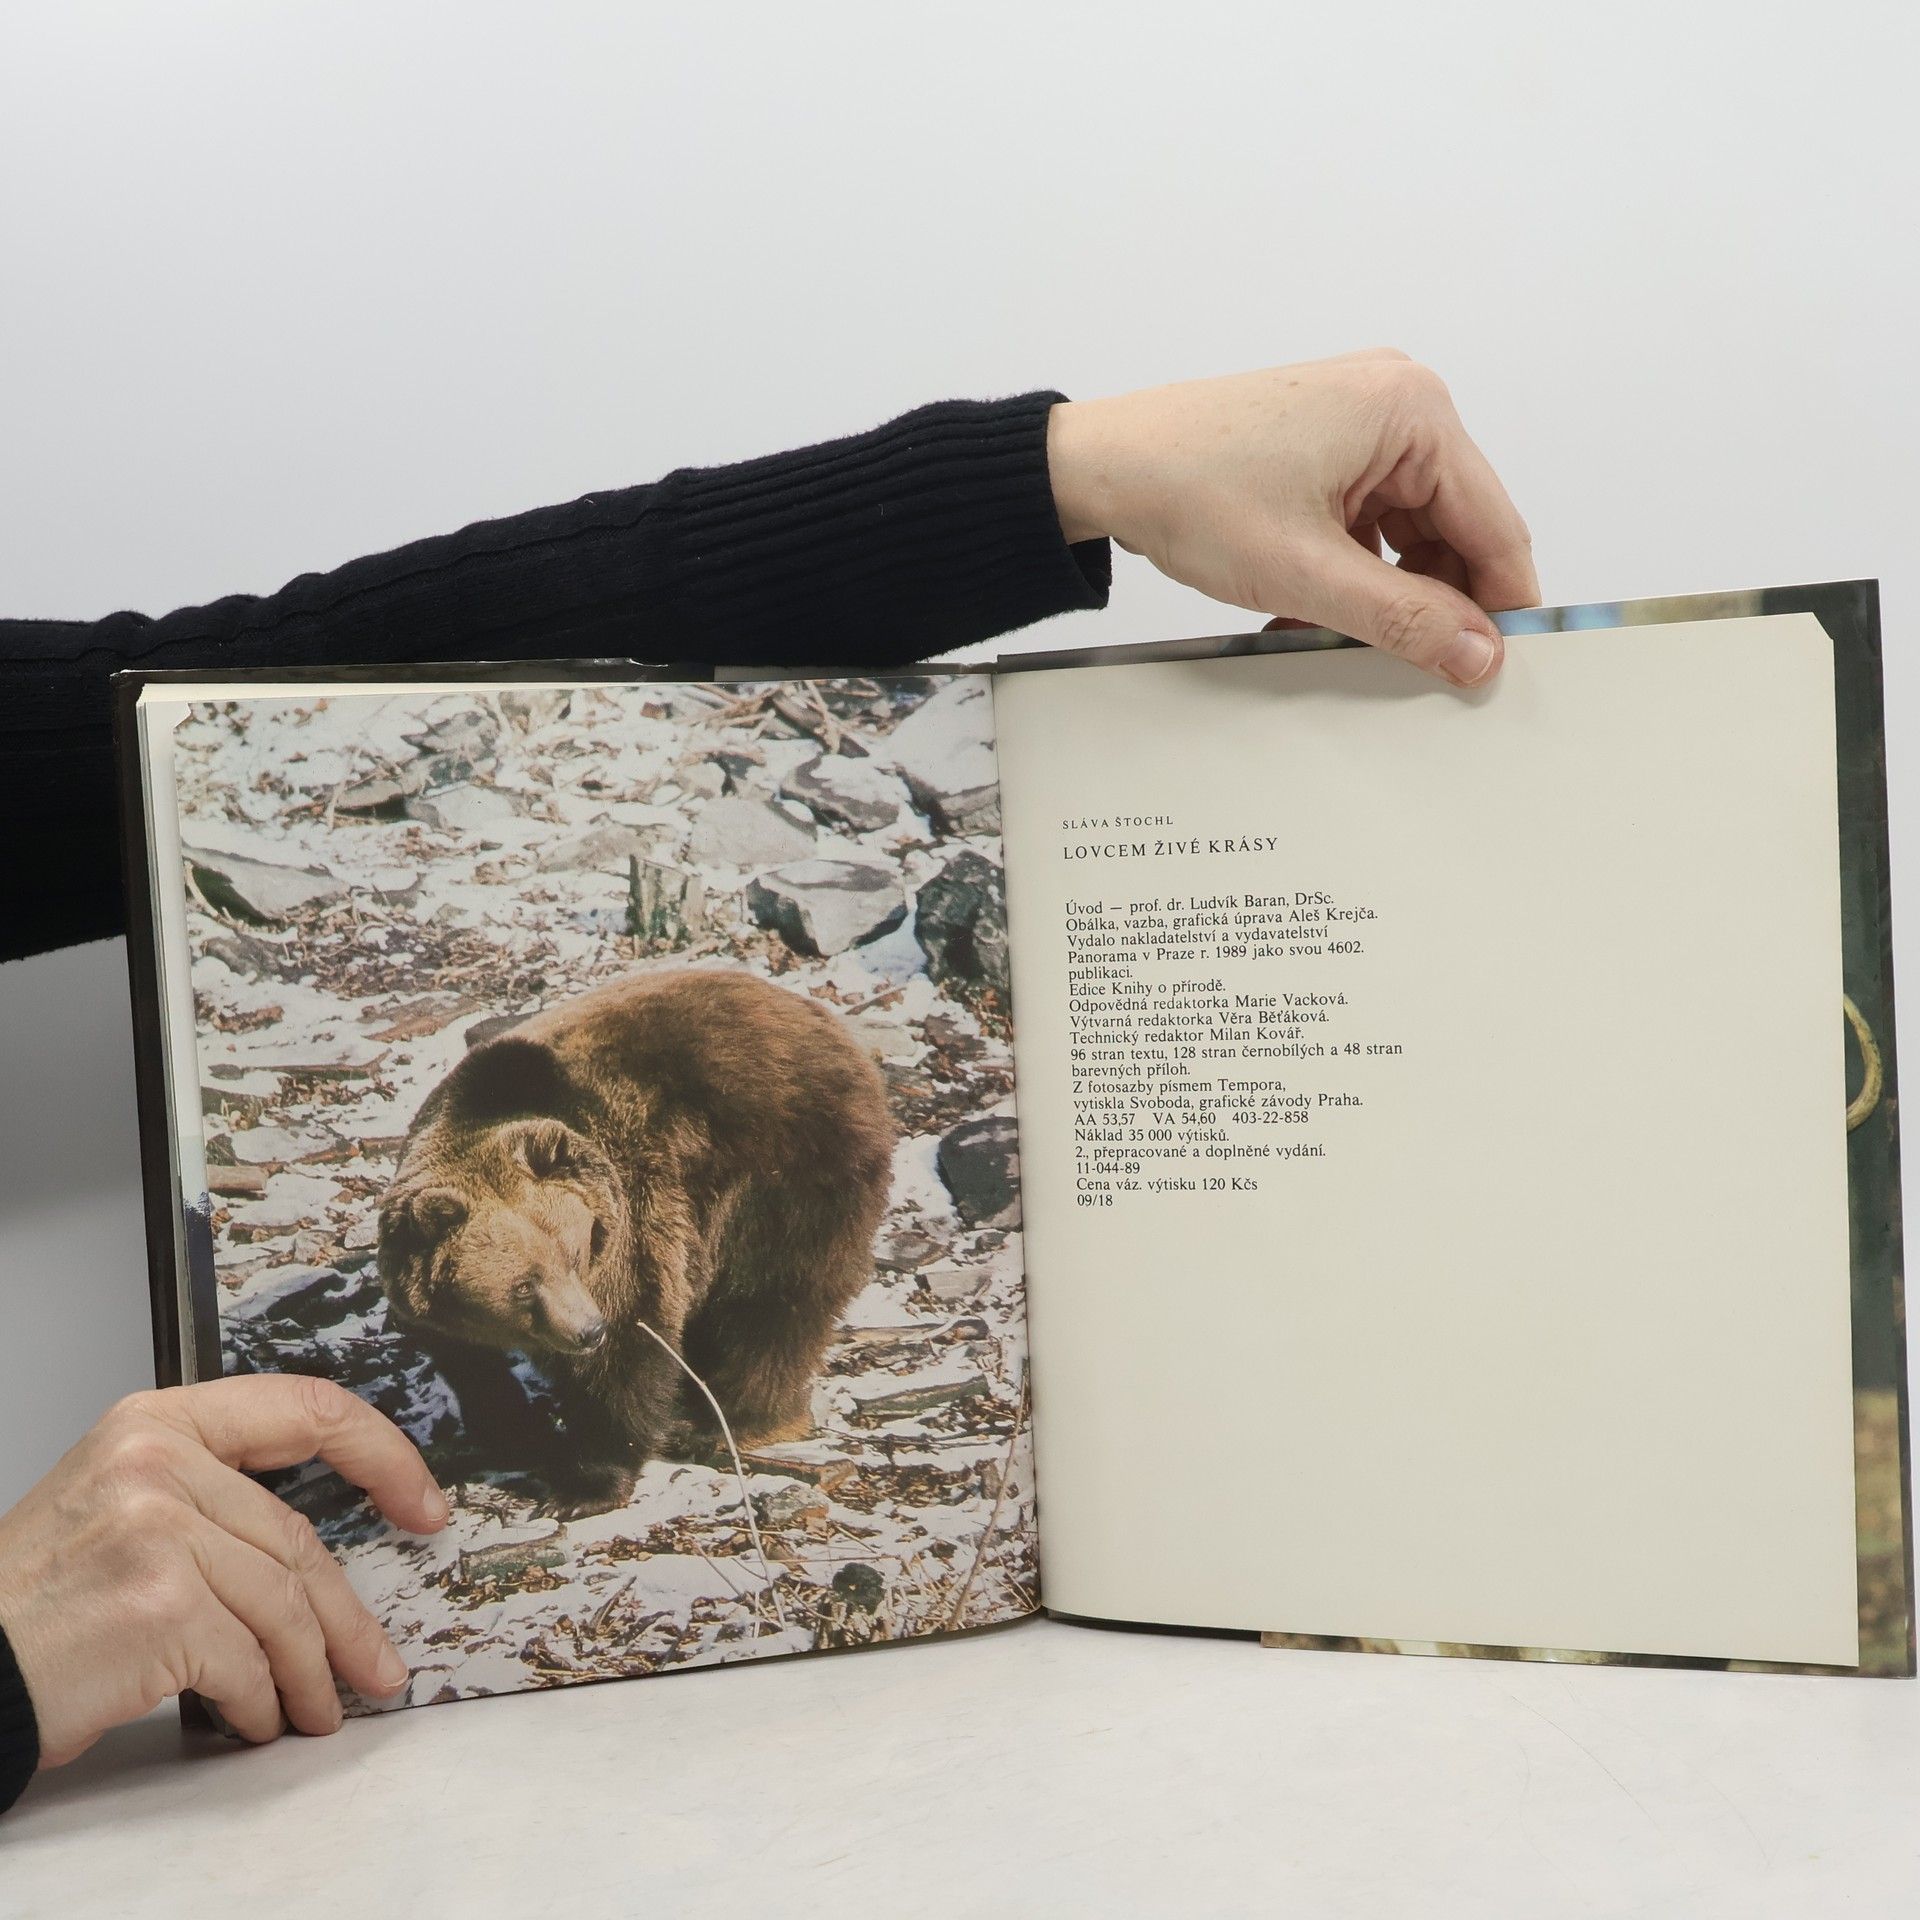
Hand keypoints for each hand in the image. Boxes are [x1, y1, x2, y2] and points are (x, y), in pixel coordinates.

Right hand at [0, 1376, 448, 1766]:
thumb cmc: (35, 1601)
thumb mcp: (122, 1507)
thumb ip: (213, 1499)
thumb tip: (316, 1556)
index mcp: (157, 1422)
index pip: (306, 1407)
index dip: (383, 1454)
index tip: (424, 1502)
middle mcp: (158, 1463)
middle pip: (299, 1540)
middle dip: (349, 1617)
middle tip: (380, 1664)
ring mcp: (158, 1529)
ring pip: (285, 1607)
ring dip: (314, 1673)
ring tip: (319, 1711)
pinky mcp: (160, 1604)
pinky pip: (248, 1660)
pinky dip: (263, 1701)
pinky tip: (258, 1721)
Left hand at [1047, 350, 1538, 685]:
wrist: (1100, 467)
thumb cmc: (1189, 491)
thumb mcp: (1307, 574)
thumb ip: (1404, 620)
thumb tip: (1478, 655)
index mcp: (1413, 412)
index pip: (1494, 526)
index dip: (1499, 606)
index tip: (1496, 671)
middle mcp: (1399, 404)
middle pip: (1455, 530)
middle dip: (1431, 603)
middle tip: (1410, 670)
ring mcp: (1362, 424)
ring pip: (1409, 535)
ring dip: (1382, 595)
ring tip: (1335, 637)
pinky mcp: (1327, 449)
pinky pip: (1368, 525)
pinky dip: (1351, 574)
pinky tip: (1311, 614)